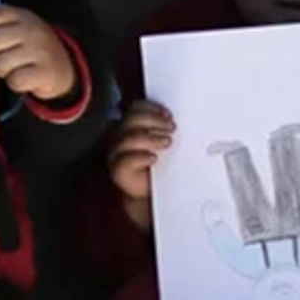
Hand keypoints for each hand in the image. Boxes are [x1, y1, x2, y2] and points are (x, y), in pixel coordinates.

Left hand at [0, 5, 75, 102]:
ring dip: (4, 71)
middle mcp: (33, 30)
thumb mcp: (19, 31)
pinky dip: (15, 83)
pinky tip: (26, 78)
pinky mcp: (46, 72)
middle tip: (4, 58)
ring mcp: (41, 50)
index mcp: (23, 16)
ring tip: (17, 68)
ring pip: (1, 63)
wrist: (65, 68)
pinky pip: (14, 80)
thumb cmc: (32, 49)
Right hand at [109, 100, 173, 231]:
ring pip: (127, 139)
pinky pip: (126, 160)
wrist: (149, 192)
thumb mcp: (164, 144)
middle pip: (131, 119)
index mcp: (130, 125)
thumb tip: (183, 121)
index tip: (169, 114)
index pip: (136, 108)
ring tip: (167, 142)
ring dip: (150, 138)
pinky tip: (154, 158)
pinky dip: (141, 157)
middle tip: (171, 127)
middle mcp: (120, 135)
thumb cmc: (158, 165)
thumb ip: (167, 131)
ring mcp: (116, 152)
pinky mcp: (117, 169)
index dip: (152, 108)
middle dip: (153, 120)